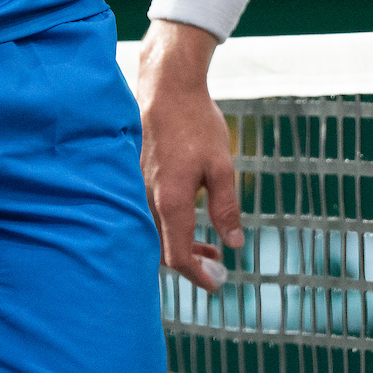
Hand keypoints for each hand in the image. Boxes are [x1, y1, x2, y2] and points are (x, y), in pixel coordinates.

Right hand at [137, 19, 238, 293]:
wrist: (166, 89)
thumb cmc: (195, 124)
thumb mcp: (221, 166)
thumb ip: (226, 207)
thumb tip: (233, 244)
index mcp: (170, 201)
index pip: (177, 256)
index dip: (196, 276)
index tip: (216, 284)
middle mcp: (148, 200)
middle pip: (164, 251)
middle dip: (192, 265)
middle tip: (218, 268)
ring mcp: (140, 190)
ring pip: (157, 234)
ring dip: (183, 246)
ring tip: (213, 248)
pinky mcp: (139, 179)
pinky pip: (151, 216)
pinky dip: (172, 228)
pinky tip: (193, 221)